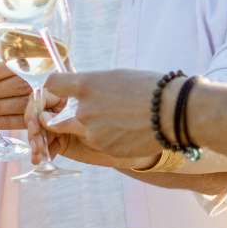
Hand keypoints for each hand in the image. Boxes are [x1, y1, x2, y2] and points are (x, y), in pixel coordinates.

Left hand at [0, 60, 62, 130]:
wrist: (66, 96)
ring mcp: (52, 100)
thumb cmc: (38, 78)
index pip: (20, 66)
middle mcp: (49, 81)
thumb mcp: (26, 66)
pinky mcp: (50, 119)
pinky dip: (6, 122)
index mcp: (43, 64)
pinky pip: (26, 121)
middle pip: (19, 86)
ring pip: (21, 104)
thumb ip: (6, 66)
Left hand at [39, 69, 174, 161]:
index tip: (59, 93)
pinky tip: (128, 131)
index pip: (52, 84)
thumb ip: (92, 86)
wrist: (174, 113)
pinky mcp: (105, 150)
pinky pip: (98, 144)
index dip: (53, 89)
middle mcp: (84, 111)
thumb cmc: (150, 88)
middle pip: (57, 119)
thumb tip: (79, 92)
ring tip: (119, 120)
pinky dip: (108, 139)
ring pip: (81, 133)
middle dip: (64, 118)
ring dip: (91, 129)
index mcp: (86, 86)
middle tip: (86, 113)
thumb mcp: (116, 77)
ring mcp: (93, 134)